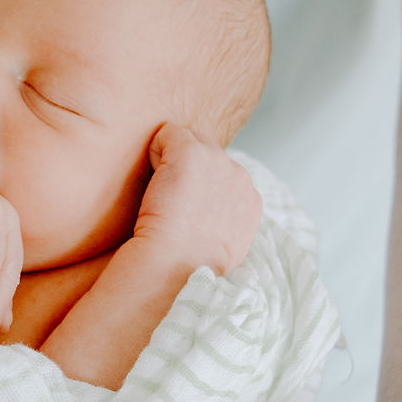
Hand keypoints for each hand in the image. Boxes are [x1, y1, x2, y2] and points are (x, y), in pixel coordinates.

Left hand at [135, 125, 260, 275]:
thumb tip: (206, 221)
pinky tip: (151, 182)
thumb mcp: (220, 249)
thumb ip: (221, 225)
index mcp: (250, 200)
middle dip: (187, 169)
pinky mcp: (191, 152)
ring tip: (160, 193)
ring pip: (188, 139)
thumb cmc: (187, 268)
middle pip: (207, 151)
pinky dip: (153, 151)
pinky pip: (167, 133)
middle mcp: (240, 176)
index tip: (184, 211)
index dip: (198, 187)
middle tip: (170, 202)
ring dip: (170, 159)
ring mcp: (218, 161)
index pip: (222, 175)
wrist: (175, 267)